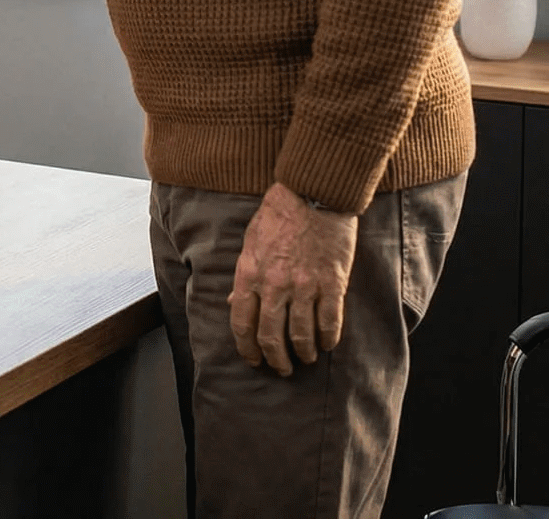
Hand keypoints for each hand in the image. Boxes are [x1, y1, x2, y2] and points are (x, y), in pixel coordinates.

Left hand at [228, 181, 358, 374]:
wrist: (312, 195)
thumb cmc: (278, 216)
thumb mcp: (250, 242)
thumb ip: (244, 275)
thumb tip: (232, 302)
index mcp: (250, 273)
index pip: (242, 322)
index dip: (247, 347)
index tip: (252, 359)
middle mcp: (275, 284)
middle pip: (272, 336)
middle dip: (276, 359)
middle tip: (281, 368)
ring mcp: (305, 286)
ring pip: (302, 335)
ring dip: (303, 352)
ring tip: (305, 357)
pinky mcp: (332, 285)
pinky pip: (330, 323)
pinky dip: (328, 339)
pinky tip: (327, 344)